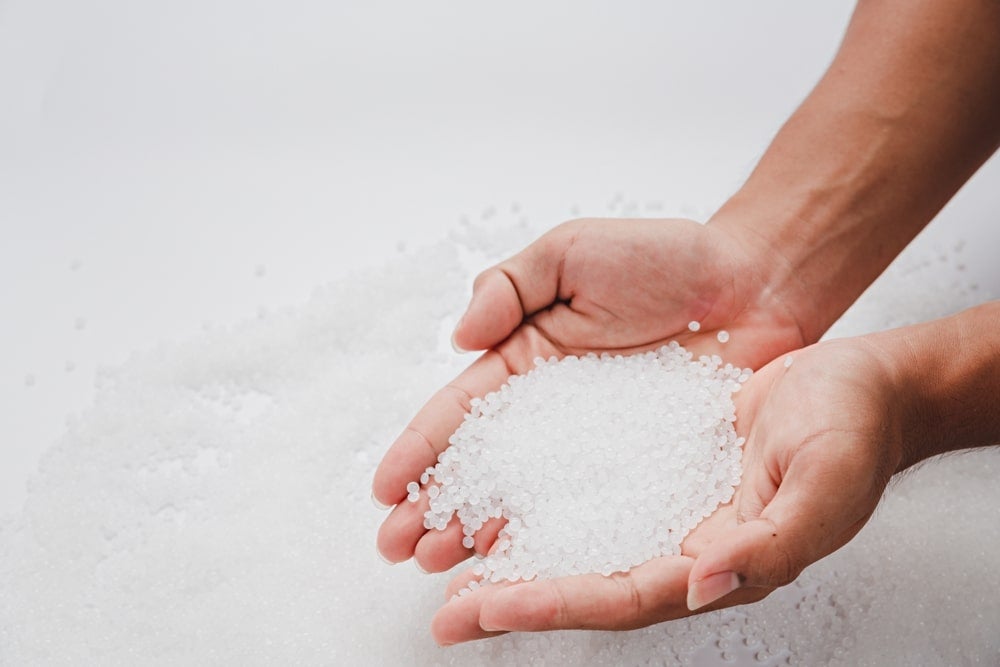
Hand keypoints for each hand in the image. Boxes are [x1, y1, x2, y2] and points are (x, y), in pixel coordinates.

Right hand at [372, 217, 810, 569]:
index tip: (386, 489)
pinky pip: (594, 513)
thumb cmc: (664, 258)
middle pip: (482, 470)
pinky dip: (554, 542)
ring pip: (527, 501)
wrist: (753, 282)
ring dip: (480, 535)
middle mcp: (551, 414)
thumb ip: (508, 286)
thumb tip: (460, 335)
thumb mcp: (570, 251)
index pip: (459, 414)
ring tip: (442, 568)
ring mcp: (595, 448)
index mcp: (523, 360)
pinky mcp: (644, 472)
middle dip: (436, 509)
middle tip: (402, 549)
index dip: (420, 451)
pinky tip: (521, 567)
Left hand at [428, 336, 904, 644]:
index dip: (556, 604)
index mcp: (722, 562)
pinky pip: (590, 492)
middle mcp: (683, 544)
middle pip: (585, 583)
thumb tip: (706, 583)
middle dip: (514, 600)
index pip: (623, 597)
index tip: (488, 606)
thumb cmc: (852, 428)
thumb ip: (771, 543)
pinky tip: (504, 500)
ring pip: (578, 542)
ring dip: (516, 556)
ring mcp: (666, 506)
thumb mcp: (824, 485)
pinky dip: (542, 503)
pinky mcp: (654, 463)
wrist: (857, 382)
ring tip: (452, 564)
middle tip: (445, 613)